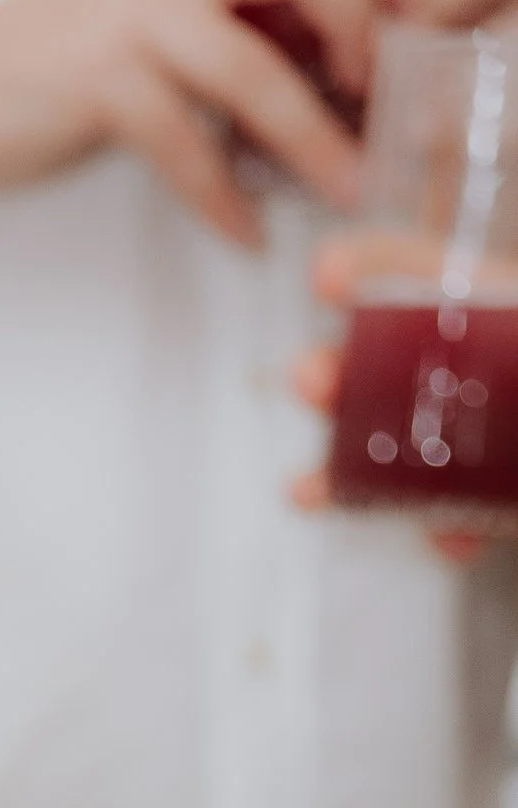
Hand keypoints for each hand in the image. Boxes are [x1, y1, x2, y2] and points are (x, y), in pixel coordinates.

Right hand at [0, 0, 409, 242]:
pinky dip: (225, 198)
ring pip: (257, 70)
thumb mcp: (154, 13)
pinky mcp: (102, 81)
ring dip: (312, 139)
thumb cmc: (47, 62)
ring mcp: (134, 11)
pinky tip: (248, 231)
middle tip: (376, 97)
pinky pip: (190, 146)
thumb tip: (319, 55)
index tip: (408, 24)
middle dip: (359, 34)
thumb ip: (231, 16)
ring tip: (342, 187)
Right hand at [290, 243, 497, 553]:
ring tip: (311, 489)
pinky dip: (452, 526)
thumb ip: (498, 321)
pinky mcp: (505, 489)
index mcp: (503, 313)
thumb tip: (498, 388)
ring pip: (424, 440)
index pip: (436, 274)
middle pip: (410, 360)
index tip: (326, 276)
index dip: (377, 266)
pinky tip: (451, 542)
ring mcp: (496, 433)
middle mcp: (494, 371)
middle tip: (309, 383)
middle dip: (348, 373)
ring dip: (360, 468)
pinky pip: (469, 507)